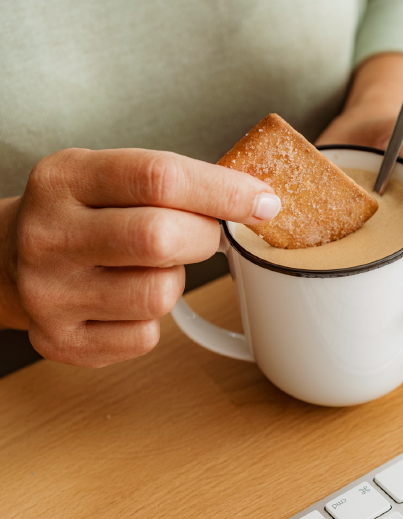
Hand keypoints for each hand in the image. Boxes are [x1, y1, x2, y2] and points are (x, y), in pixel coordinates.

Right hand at [0, 148, 279, 365]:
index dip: (223, 191)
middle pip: (161, 238)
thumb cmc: (80, 214)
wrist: (7, 259)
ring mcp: (50, 293)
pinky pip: (145, 336)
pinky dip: (152, 318)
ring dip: (174, 280)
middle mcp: (49, 236)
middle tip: (203, 235)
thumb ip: (172, 185)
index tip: (262, 202)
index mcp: (66, 179)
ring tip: (150, 268)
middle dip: (204, 237)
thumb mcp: (107, 177)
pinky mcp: (62, 341)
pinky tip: (126, 300)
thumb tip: (255, 203)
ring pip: (159, 294)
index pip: (159, 178)